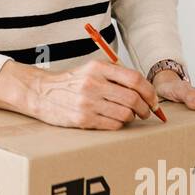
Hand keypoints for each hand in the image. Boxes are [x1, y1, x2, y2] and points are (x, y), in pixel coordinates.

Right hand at [0, 60, 159, 130]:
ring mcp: (87, 103)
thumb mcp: (91, 70)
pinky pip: (113, 125)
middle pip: (133, 99)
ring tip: (129, 117)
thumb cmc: (71, 83)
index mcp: (98, 68)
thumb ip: (115, 75)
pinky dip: (119, 125)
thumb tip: (145, 90)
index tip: (153, 100)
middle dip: (145, 108)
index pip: (135, 80)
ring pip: (125, 114)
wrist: (41, 93)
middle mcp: (93, 84)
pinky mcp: (82, 119)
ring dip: (132, 118)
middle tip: (146, 112)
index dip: (149, 92)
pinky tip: (115, 121)